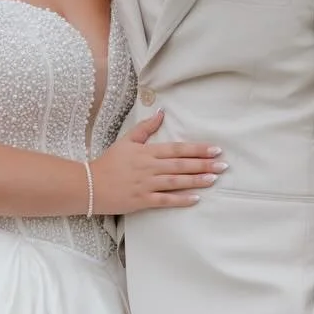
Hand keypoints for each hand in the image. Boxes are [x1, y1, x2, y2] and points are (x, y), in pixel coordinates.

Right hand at [92, 109, 223, 214]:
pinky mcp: (141, 201)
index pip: (177, 149)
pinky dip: (180, 199)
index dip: (197, 149)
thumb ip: (145, 128)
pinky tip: (195, 198)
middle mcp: (149, 167)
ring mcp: (146, 184)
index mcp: (147, 152)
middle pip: (181, 165)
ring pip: (176, 181)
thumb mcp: (126, 141)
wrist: (89, 185)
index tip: (215, 149)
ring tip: (214, 179)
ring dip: (196, 180)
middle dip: (204, 164)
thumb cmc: (109, 162)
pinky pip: (164, 200)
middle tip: (223, 165)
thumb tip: (161, 113)